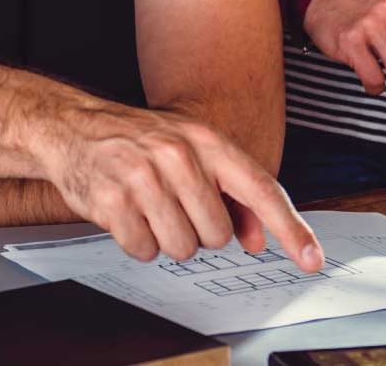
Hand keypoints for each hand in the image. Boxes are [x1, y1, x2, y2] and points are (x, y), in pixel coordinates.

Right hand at [42, 104, 323, 270]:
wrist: (74, 127)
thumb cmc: (138, 140)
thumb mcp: (187, 149)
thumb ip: (227, 191)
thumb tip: (257, 237)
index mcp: (204, 139)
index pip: (260, 188)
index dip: (290, 227)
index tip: (311, 258)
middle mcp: (177, 155)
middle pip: (217, 233)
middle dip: (198, 231)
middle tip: (174, 204)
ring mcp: (143, 177)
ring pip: (182, 248)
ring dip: (166, 238)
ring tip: (148, 206)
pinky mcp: (113, 201)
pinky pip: (144, 251)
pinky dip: (136, 241)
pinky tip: (127, 213)